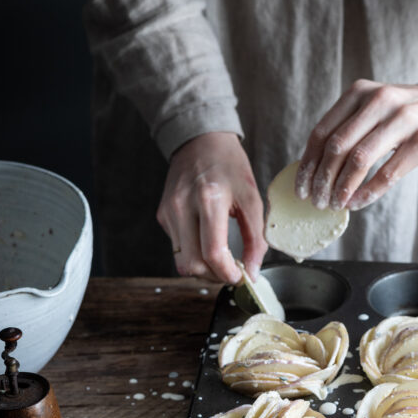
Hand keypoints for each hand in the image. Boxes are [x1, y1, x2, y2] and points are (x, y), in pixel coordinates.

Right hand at [157, 132, 266, 283]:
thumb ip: (256, 237)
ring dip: (203, 269)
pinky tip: (207, 240)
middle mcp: (183, 207)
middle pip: (191, 265)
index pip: (212, 253)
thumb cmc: (229, 165)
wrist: (200, 140)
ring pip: (181, 261)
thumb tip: (253, 271)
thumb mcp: (252, 197)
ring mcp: (168, 212)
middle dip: (213, 276)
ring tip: (221, 260)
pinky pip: (178, 246)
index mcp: (210, 199)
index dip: (227, 273)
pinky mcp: (162, 215)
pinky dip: (194, 252)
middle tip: (231, 272)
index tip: (241, 277)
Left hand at [295, 76, 417, 209]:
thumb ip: (350, 127)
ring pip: (359, 159)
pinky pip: (388, 172)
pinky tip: (358, 203)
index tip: (301, 188)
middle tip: (317, 202)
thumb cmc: (411, 110)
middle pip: (337, 147)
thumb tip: (316, 168)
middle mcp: (379, 101)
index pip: (322, 132)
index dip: (308, 164)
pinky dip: (368, 192)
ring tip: (335, 205)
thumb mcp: (376, 106)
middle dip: (322, 180)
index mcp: (360, 93)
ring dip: (342, 188)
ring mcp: (403, 119)